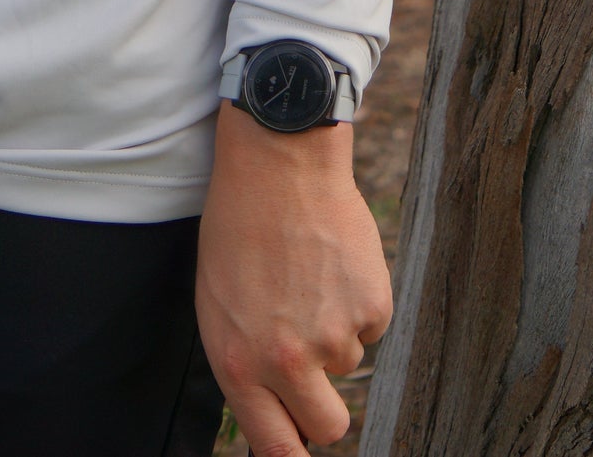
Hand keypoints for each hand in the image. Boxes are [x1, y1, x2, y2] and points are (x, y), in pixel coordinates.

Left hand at [196, 101, 391, 453]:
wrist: (278, 163)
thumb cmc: (239, 229)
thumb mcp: (219, 306)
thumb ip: (245, 366)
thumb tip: (273, 414)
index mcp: (240, 366)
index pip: (278, 449)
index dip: (295, 455)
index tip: (302, 448)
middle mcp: (287, 362)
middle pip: (329, 426)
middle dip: (326, 404)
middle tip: (315, 361)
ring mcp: (333, 335)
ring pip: (349, 362)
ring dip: (336, 329)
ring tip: (309, 276)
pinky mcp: (371, 304)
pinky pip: (372, 323)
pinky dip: (359, 298)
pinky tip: (333, 260)